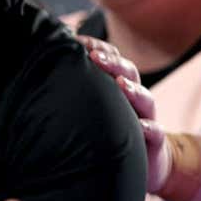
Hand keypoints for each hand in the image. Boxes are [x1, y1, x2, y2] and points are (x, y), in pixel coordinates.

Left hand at [77, 35, 171, 192]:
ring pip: (145, 98)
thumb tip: (45, 70)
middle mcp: (133, 96)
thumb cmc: (110, 128)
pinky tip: (141, 126)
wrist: (145, 159)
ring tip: (121, 83)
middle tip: (95, 57)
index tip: (78, 41)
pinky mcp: (154, 141)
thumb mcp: (95, 105)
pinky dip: (149, 128)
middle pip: (128, 72)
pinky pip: (155, 132)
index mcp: (117, 84)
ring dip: (133, 89)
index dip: (98, 48)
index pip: (111, 58)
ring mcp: (146, 116)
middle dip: (112, 62)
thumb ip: (78, 88)